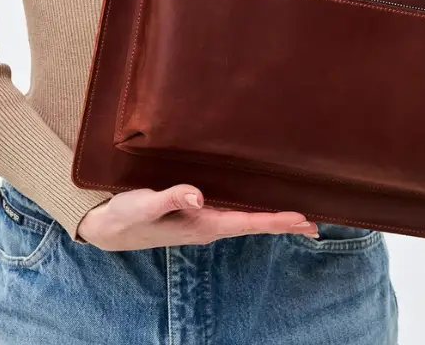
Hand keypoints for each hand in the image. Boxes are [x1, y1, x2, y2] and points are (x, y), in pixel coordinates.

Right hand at [76, 184, 319, 250]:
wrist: (107, 228)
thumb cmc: (126, 215)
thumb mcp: (145, 204)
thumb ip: (171, 197)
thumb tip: (199, 196)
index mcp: (202, 225)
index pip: (247, 222)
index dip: (276, 220)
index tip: (303, 219)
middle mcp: (208, 225)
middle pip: (254, 224)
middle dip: (284, 224)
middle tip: (316, 225)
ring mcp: (203, 221)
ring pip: (246, 219)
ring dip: (271, 218)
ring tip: (299, 219)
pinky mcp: (195, 213)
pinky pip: (232, 212)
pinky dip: (252, 210)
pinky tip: (258, 205)